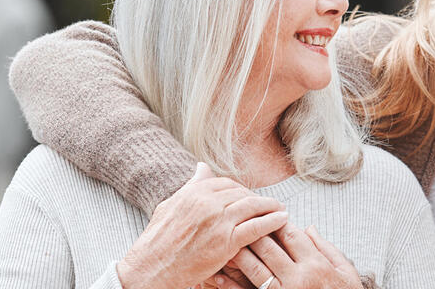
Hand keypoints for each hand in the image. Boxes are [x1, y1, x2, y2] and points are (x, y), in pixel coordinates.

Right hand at [117, 163, 288, 288]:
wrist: (153, 267)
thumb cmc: (158, 240)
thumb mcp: (170, 205)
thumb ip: (190, 186)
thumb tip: (202, 167)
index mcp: (193, 192)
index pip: (226, 184)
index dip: (241, 190)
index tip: (249, 197)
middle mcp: (207, 202)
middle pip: (242, 194)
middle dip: (258, 199)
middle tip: (269, 204)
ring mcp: (218, 221)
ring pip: (252, 207)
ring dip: (270, 207)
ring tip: (281, 209)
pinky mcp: (226, 242)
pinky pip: (256, 227)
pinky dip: (272, 222)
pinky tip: (282, 220)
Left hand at [231, 222, 361, 287]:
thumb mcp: (346, 274)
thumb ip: (328, 249)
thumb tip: (308, 227)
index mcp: (316, 266)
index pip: (290, 235)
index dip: (275, 221)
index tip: (264, 212)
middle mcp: (299, 279)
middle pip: (268, 248)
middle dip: (251, 232)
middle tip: (236, 219)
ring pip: (255, 269)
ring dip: (237, 254)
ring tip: (223, 243)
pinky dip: (232, 286)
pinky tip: (219, 277)